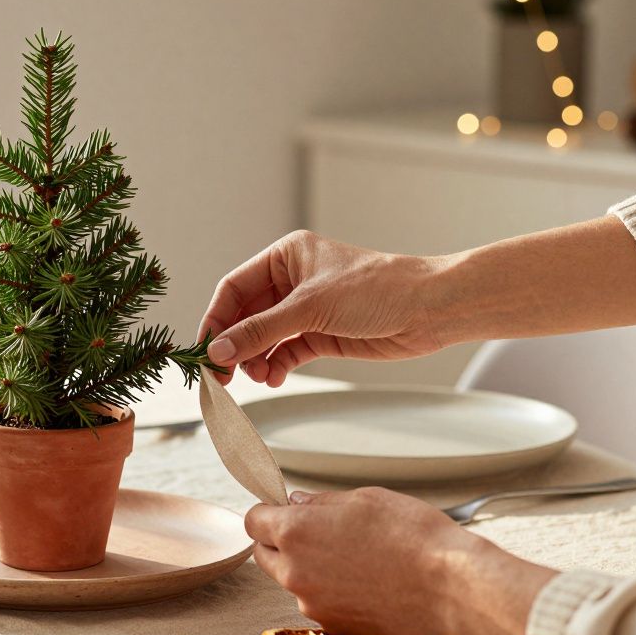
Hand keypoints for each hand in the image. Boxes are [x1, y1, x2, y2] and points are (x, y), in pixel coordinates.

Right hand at [198, 231, 444, 385]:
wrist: (429, 310)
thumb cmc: (376, 290)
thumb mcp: (310, 308)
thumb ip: (260, 331)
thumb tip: (218, 350)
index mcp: (286, 257)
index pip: (235, 288)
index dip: (217, 319)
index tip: (206, 350)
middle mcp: (292, 282)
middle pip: (246, 316)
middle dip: (235, 344)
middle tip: (222, 374)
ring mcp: (306, 310)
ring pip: (263, 338)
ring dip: (255, 359)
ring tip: (257, 376)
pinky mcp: (320, 335)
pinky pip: (284, 352)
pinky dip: (276, 366)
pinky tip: (274, 377)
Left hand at [245, 487, 556, 634]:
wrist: (451, 584)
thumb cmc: (413, 535)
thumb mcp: (364, 499)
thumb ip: (321, 503)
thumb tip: (297, 503)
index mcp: (295, 532)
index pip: (253, 522)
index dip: (268, 513)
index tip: (282, 510)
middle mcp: (294, 571)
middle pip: (265, 554)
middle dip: (280, 541)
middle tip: (316, 532)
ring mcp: (312, 603)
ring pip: (292, 581)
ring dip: (307, 568)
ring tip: (351, 557)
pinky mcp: (334, 625)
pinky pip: (318, 602)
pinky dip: (330, 591)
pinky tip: (363, 581)